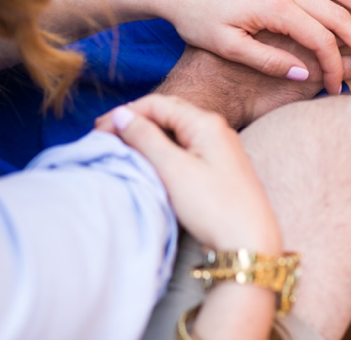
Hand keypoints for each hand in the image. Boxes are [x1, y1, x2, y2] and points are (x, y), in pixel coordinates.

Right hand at [95, 94, 280, 253]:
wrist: (252, 245)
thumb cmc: (214, 206)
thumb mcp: (174, 169)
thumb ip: (146, 138)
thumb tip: (121, 115)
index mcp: (205, 122)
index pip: (156, 104)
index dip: (125, 114)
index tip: (98, 130)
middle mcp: (214, 129)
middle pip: (165, 115)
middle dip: (133, 124)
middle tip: (104, 139)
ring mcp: (218, 148)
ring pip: (173, 133)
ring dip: (145, 138)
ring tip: (119, 150)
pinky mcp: (217, 168)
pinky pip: (182, 150)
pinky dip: (160, 152)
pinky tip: (146, 163)